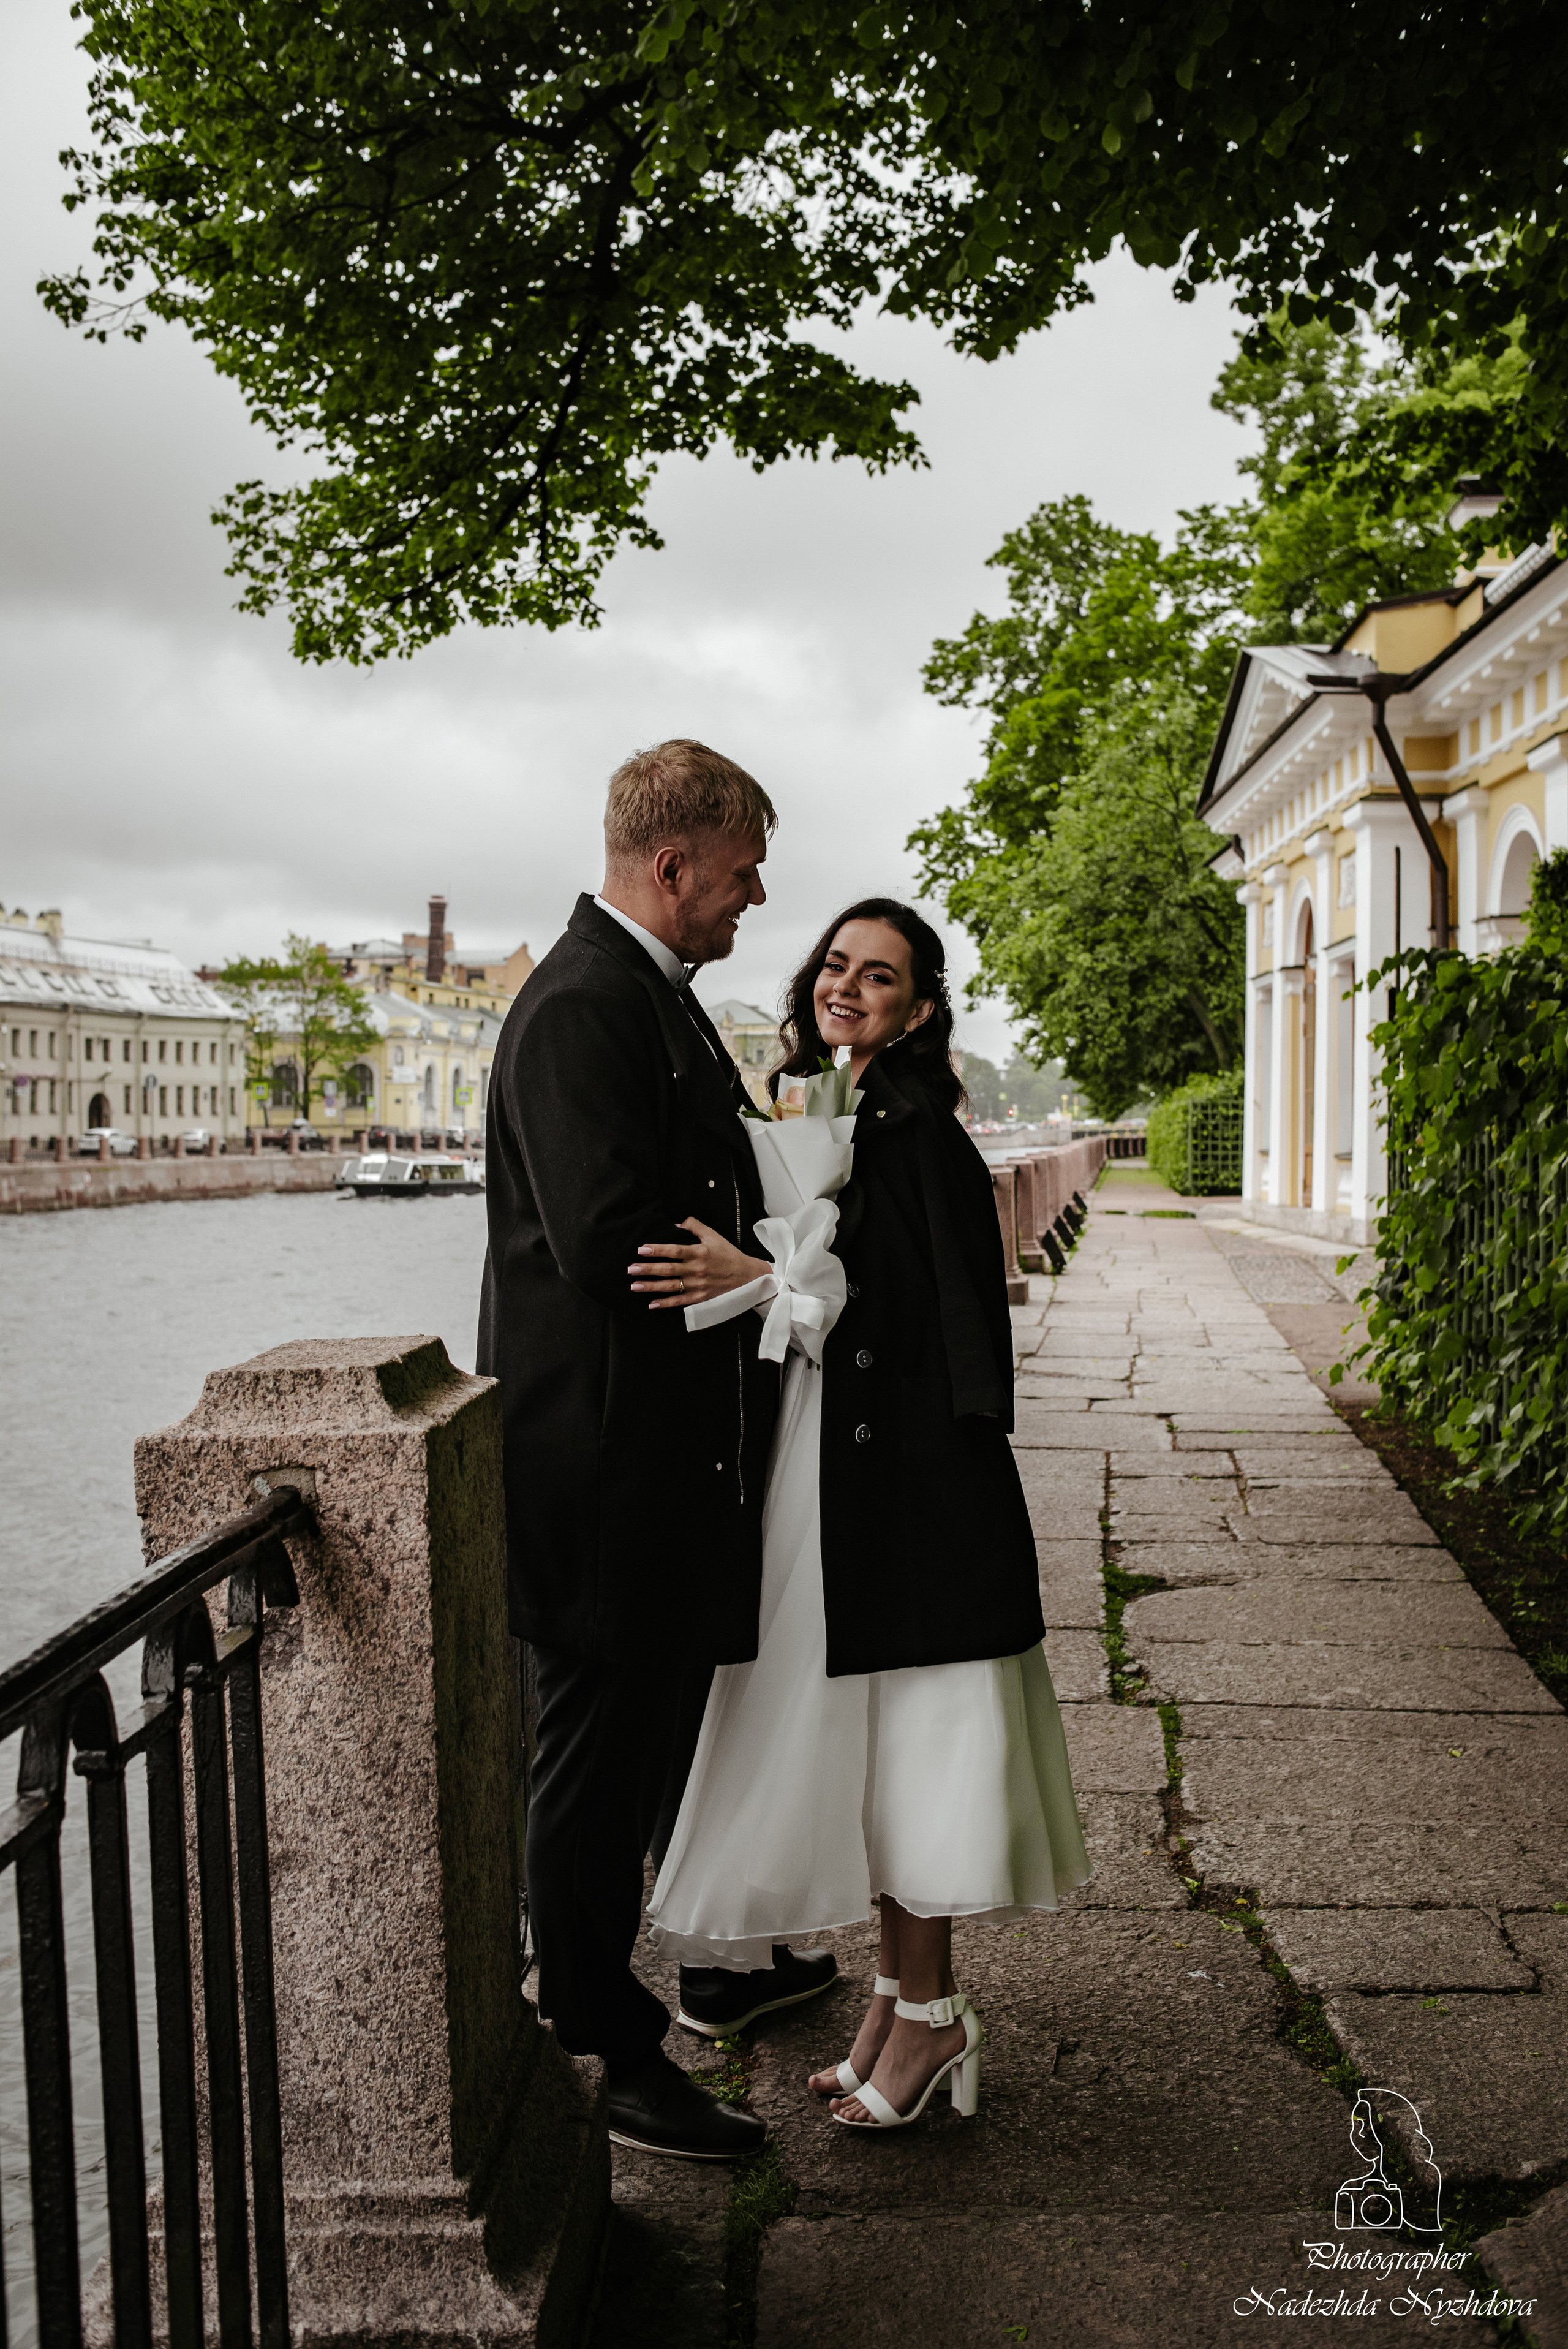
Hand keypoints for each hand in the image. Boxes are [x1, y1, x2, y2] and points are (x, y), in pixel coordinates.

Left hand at [628, 1217, 772, 1310]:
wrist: (747, 1277)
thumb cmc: (728, 1254)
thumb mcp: (714, 1235)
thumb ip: (695, 1226)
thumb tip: (676, 1224)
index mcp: (700, 1252)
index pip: (674, 1251)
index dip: (657, 1250)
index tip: (641, 1250)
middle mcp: (697, 1269)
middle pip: (668, 1270)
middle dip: (648, 1269)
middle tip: (631, 1269)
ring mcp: (698, 1285)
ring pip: (671, 1286)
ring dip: (651, 1287)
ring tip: (634, 1286)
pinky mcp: (700, 1297)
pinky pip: (680, 1301)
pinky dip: (666, 1303)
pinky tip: (652, 1304)